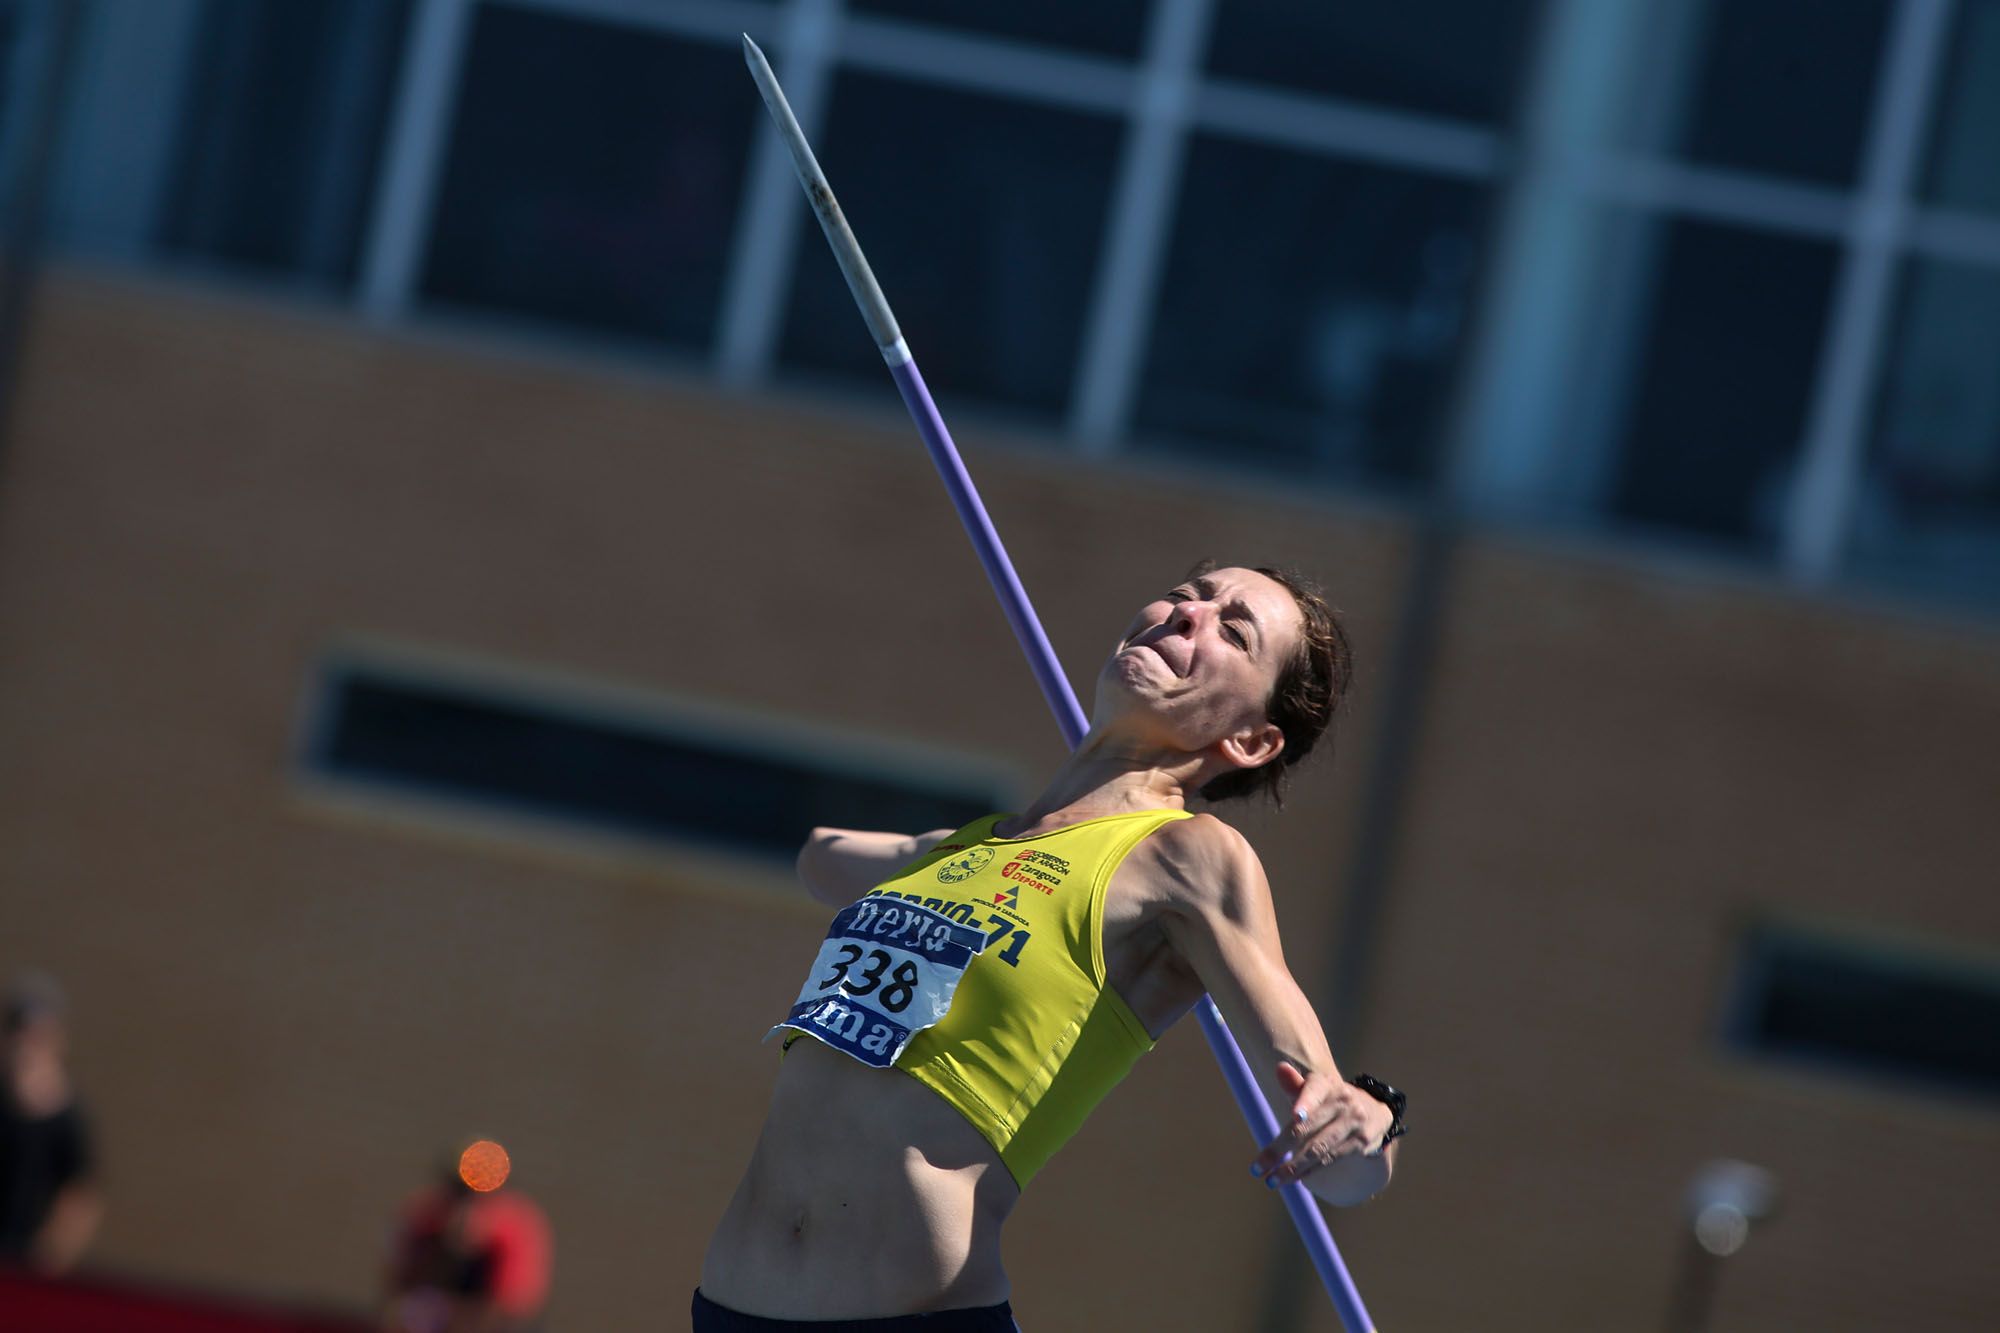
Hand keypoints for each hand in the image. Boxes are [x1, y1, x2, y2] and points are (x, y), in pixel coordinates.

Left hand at [1250, 1061, 1392, 1188]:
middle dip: (1280, 1149)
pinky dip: (1311, 1170)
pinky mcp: (1362, 1142)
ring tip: (1273, 1180)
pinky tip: (1296, 1178)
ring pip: (1319, 1149)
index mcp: (1326, 1084)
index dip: (1305, 1102)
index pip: (1314, 1091)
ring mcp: (1354, 1122)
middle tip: (1258, 1168)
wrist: (1374, 1112)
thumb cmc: (1331, 1101)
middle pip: (1307, 1128)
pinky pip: (1331, 1158)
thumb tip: (1280, 1069)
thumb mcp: (1315, 1090)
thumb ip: (1295, 1086)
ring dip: (1293, 1168)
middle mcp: (1343, 1101)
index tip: (1295, 1116)